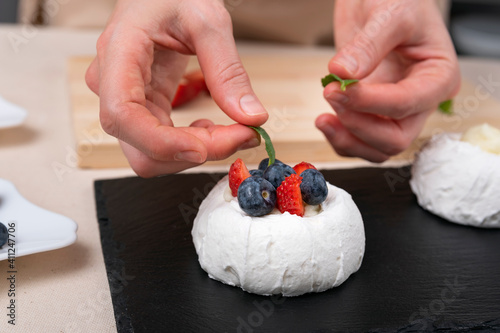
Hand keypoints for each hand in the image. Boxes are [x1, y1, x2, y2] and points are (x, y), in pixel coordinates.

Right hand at [85, 0, 267, 175]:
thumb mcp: (207, 20)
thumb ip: (228, 71)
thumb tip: (251, 117)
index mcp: (119, 53)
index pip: (122, 116)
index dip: (161, 143)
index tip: (204, 148)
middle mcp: (113, 84)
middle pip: (140, 147)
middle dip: (192, 152)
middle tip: (240, 136)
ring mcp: (126, 100)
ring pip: (152, 154)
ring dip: (196, 152)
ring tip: (231, 129)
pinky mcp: (144, 108)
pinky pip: (162, 144)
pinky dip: (192, 146)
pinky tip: (212, 128)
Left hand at [316, 0, 459, 161]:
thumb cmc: (398, 0)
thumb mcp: (389, 14)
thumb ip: (368, 46)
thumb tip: (344, 75)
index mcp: (438, 77)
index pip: (406, 104)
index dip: (370, 103)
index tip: (339, 88)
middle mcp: (420, 100)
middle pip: (395, 139)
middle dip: (359, 125)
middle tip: (332, 95)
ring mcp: (395, 111)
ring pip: (377, 148)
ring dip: (348, 138)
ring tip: (324, 116)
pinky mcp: (373, 113)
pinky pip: (360, 141)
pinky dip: (340, 138)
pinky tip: (325, 121)